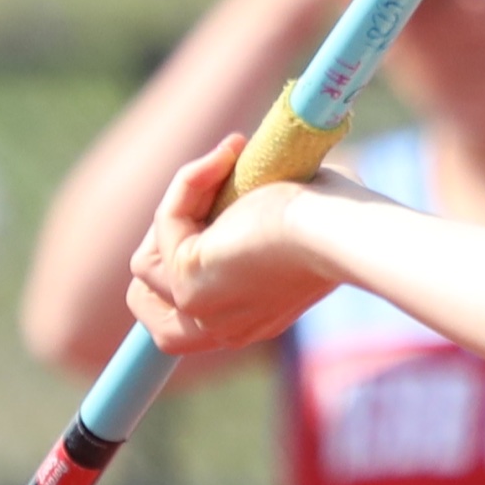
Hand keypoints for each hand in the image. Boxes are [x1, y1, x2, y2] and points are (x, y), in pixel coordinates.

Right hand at [126, 131, 339, 354]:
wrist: (339, 228)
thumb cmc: (335, 217)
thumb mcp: (283, 223)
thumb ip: (247, 217)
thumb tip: (228, 170)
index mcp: (249, 322)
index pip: (183, 318)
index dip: (170, 271)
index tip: (189, 216)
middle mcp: (222, 329)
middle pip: (148, 301)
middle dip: (160, 242)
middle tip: (203, 188)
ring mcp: (201, 312)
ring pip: (145, 266)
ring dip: (179, 205)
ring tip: (224, 166)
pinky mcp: (188, 283)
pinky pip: (166, 224)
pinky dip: (189, 184)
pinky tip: (228, 155)